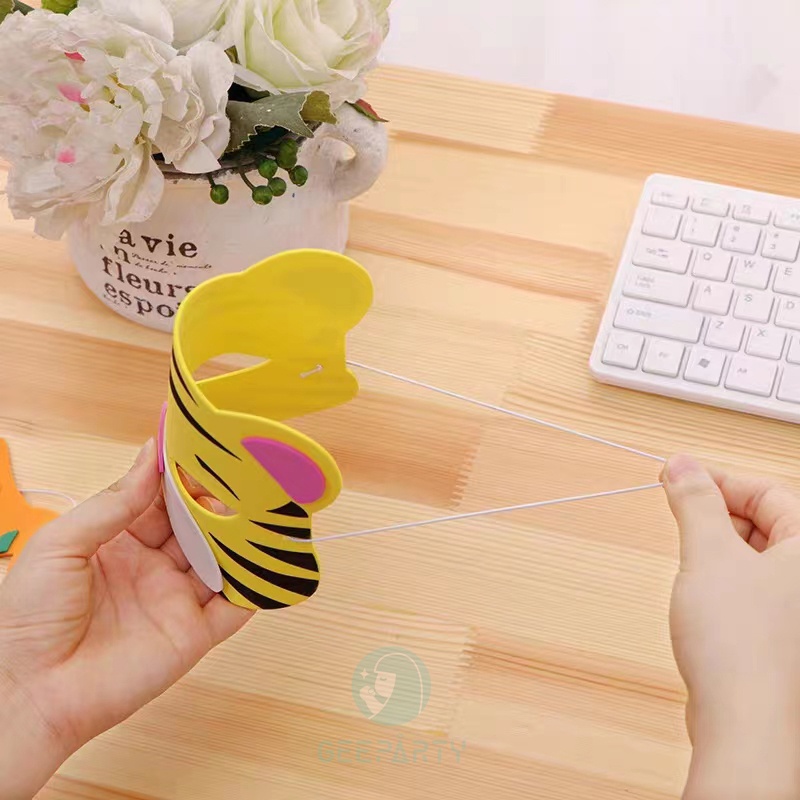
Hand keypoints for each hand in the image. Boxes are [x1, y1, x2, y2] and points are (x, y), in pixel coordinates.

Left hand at [0, 439, 252, 798]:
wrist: (30, 693)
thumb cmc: (29, 617)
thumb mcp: (62, 544)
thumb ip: (112, 504)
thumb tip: (151, 459)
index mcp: (119, 542)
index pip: (162, 500)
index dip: (182, 476)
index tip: (204, 448)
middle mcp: (153, 567)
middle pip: (197, 525)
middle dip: (218, 500)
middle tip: (240, 475)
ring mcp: (176, 600)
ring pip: (221, 559)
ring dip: (241, 536)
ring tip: (261, 507)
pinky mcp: (194, 635)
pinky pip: (235, 607)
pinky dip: (257, 585)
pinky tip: (271, 559)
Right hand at [664, 455, 799, 799]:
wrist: (744, 723)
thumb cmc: (741, 645)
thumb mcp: (708, 553)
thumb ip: (694, 502)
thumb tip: (681, 465)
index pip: (768, 491)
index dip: (719, 479)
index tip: (677, 476)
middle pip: (764, 520)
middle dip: (717, 513)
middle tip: (677, 511)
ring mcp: (795, 608)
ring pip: (754, 555)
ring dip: (716, 547)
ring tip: (690, 560)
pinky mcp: (779, 634)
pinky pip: (750, 587)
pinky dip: (721, 580)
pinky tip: (700, 594)